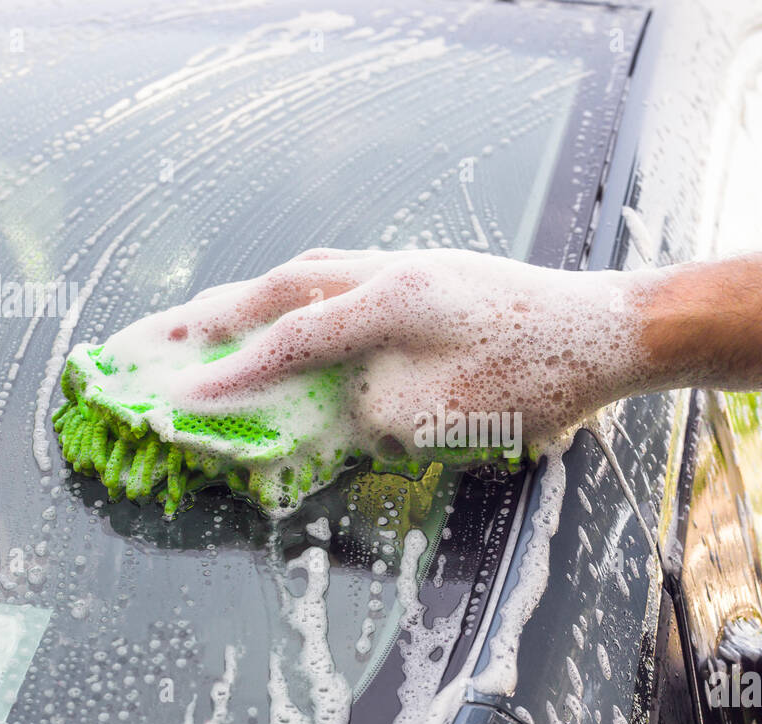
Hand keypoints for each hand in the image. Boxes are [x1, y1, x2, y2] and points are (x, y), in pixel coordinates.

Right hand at [161, 248, 655, 455]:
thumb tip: (334, 413)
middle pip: (281, 286)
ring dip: (251, 299)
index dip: (228, 373)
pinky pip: (342, 280)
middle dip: (210, 315)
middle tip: (149, 334)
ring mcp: (412, 266)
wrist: (613, 335)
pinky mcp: (431, 278)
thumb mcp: (450, 419)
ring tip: (200, 319)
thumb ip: (374, 415)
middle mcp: (393, 269)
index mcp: (393, 300)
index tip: (174, 398)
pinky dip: (299, 300)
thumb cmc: (543, 379)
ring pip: (309, 273)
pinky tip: (286, 314)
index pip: (290, 338)